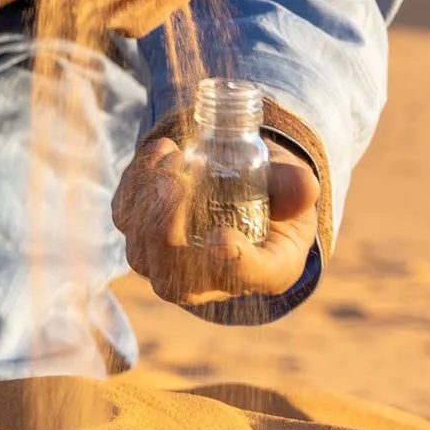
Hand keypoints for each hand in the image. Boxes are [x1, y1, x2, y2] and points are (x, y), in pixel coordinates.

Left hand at [113, 133, 319, 305]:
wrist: (240, 185)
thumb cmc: (274, 195)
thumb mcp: (293, 190)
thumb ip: (295, 188)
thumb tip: (304, 185)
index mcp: (262, 272)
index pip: (242, 280)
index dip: (231, 265)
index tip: (222, 239)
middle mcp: (209, 279)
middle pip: (173, 276)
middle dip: (168, 227)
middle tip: (179, 179)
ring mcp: (167, 261)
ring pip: (140, 249)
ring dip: (149, 200)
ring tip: (176, 156)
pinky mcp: (140, 230)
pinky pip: (126, 214)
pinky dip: (137, 182)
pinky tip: (164, 150)